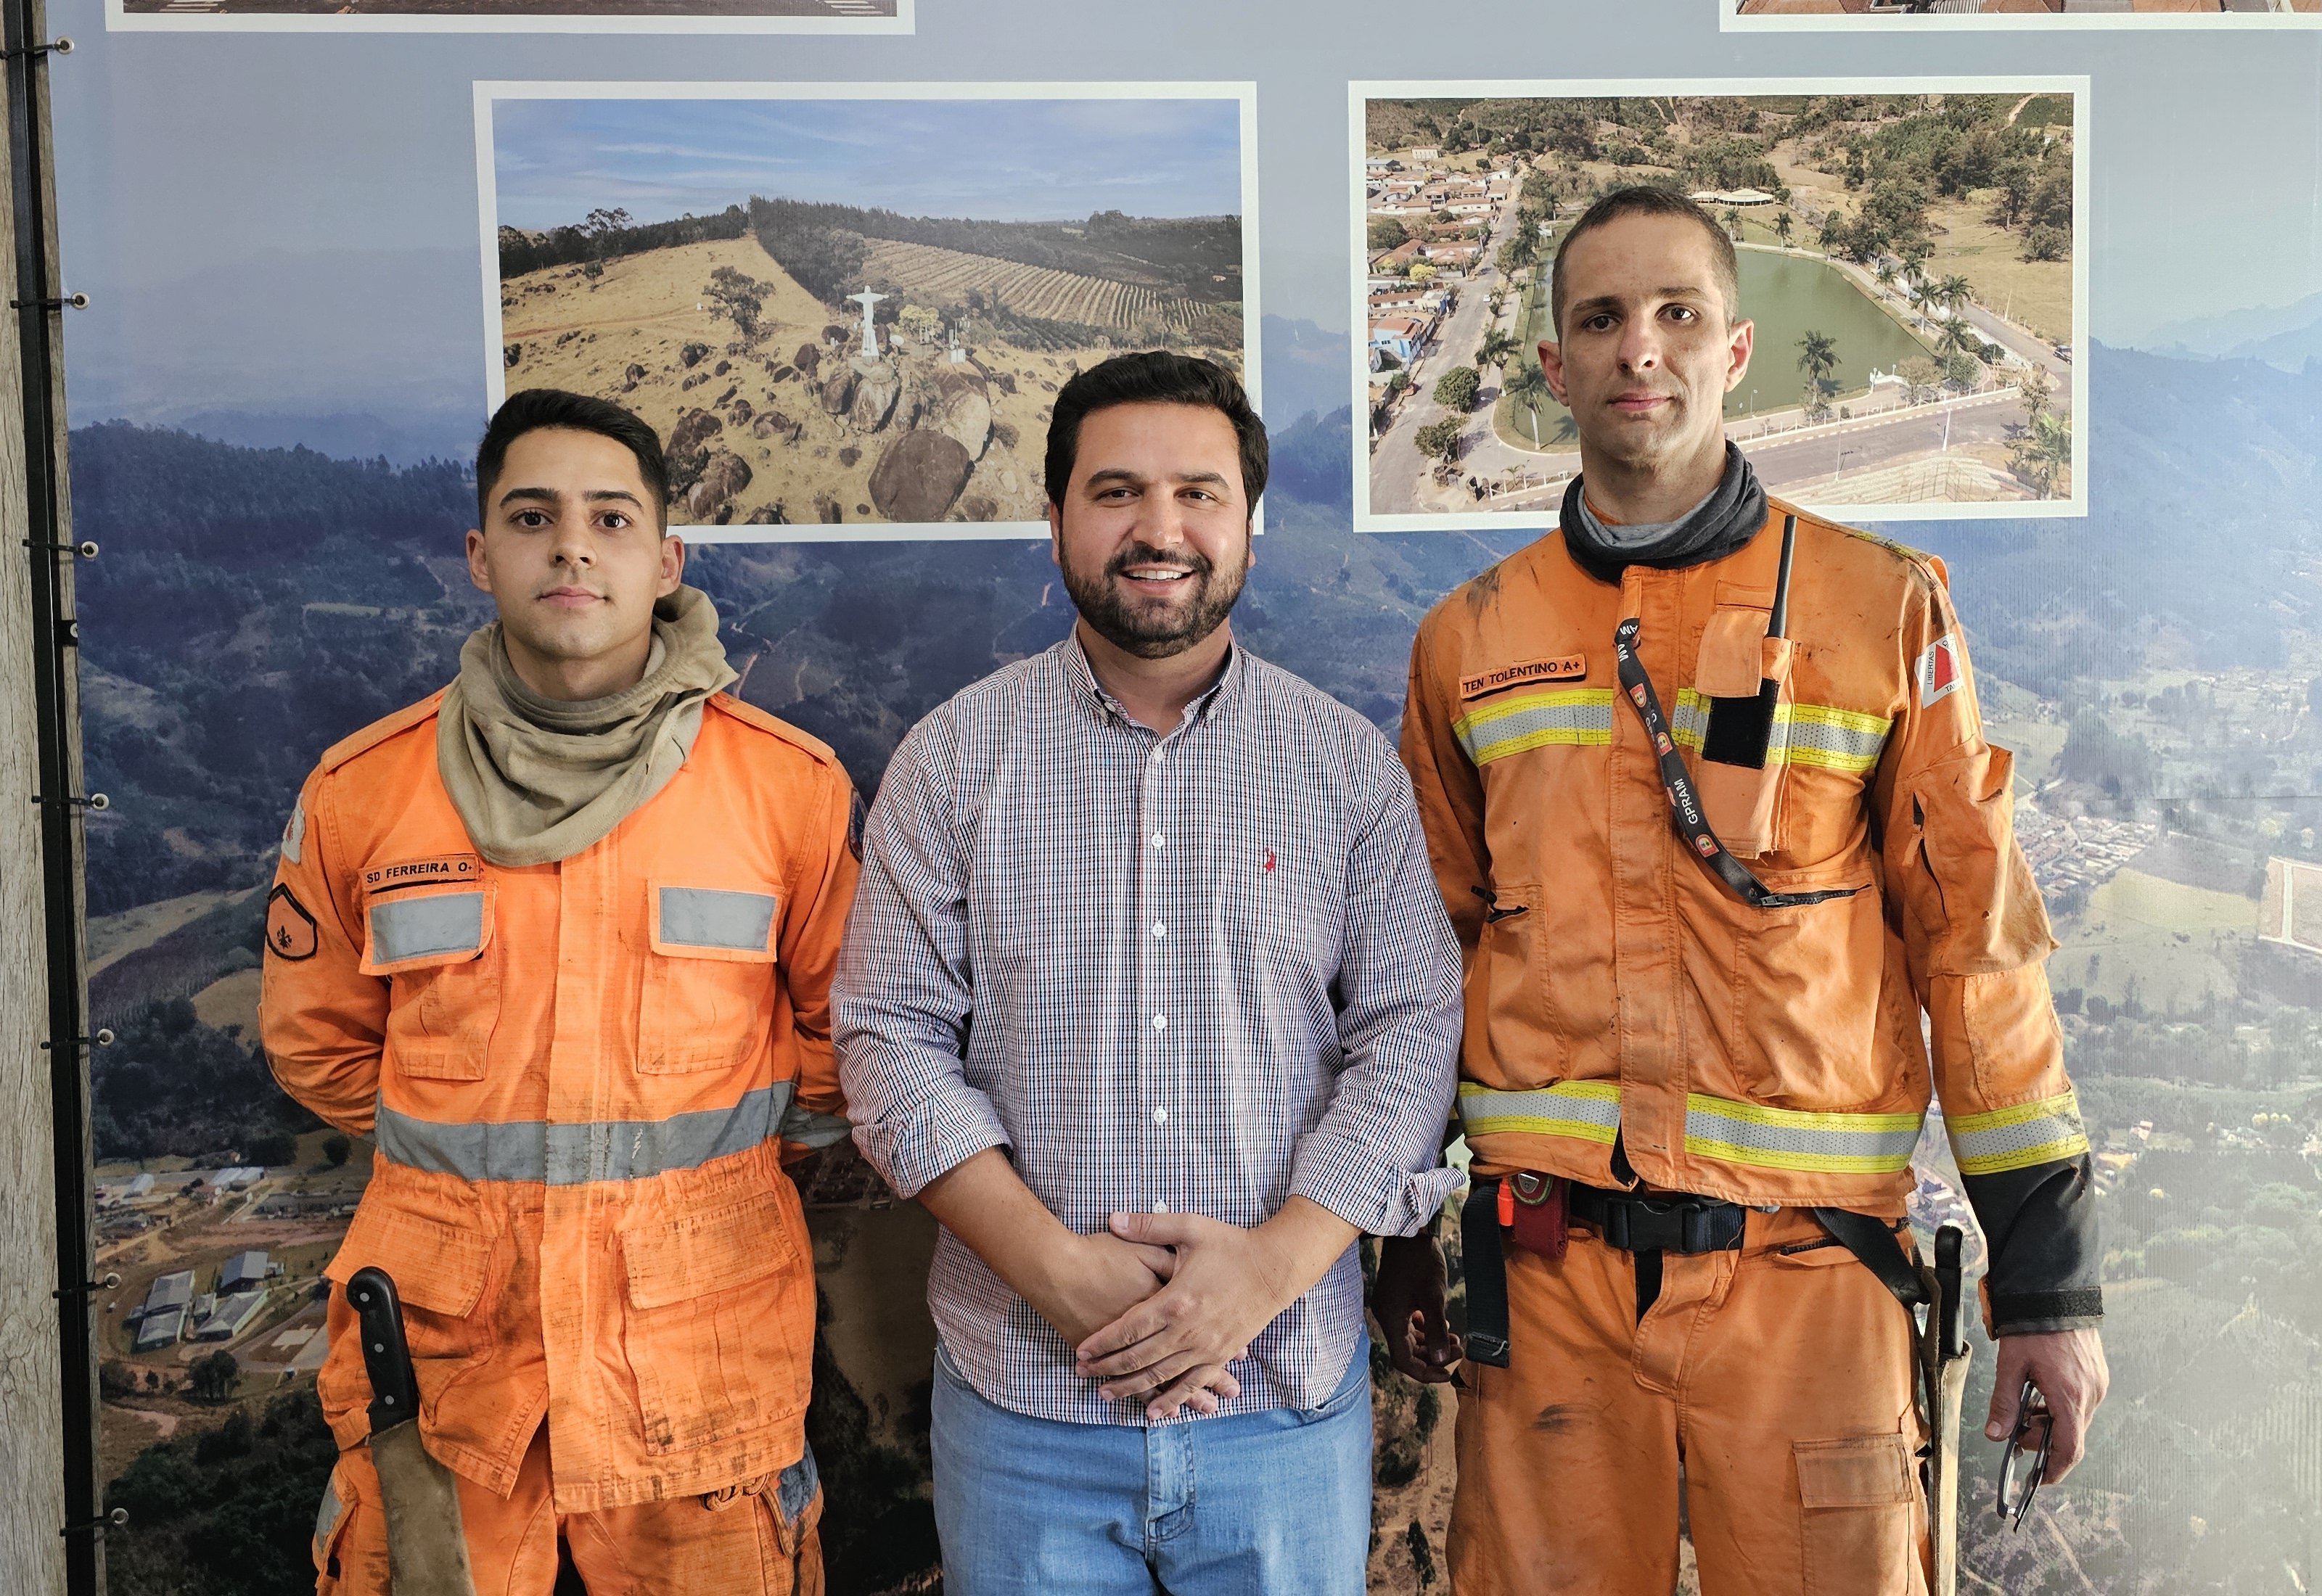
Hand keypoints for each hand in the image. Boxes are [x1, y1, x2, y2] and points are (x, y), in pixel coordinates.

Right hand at [911, 1149, 1241, 1413]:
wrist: (1051, 1265)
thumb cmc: (1097, 1252)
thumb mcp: (1143, 1245)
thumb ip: (1169, 1251)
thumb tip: (1190, 1260)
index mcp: (1166, 1302)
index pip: (1198, 1328)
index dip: (1220, 1343)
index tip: (1241, 1356)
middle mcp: (1151, 1331)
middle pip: (1187, 1359)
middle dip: (1212, 1378)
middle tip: (1232, 1393)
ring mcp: (1126, 1347)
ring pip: (1164, 1377)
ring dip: (1188, 1395)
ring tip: (1208, 1409)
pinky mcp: (1106, 1354)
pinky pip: (1133, 1381)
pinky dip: (1152, 1396)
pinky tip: (1161, 1409)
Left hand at [1077, 1197, 1357, 1420]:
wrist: (1275, 1268)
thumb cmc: (1232, 1245)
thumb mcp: (1190, 1228)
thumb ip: (1148, 1226)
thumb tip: (1112, 1219)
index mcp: (1176, 1301)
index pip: (1130, 1328)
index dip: (1103, 1341)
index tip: (1081, 1350)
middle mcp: (1189, 1331)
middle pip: (1139, 1357)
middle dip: (1108, 1367)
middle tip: (1082, 1373)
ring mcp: (1206, 1347)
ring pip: (1161, 1376)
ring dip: (1131, 1387)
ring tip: (1105, 1394)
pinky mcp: (1220, 1355)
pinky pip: (1191, 1383)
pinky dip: (1172, 1400)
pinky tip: (1154, 1413)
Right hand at [1372, 1232, 1458, 1384]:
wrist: (1408, 1232)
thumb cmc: (1420, 1261)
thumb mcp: (1432, 1296)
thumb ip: (1436, 1330)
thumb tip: (1443, 1360)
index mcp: (1390, 1320)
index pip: (1404, 1361)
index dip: (1425, 1372)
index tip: (1448, 1372)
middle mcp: (1386, 1317)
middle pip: (1407, 1352)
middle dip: (1433, 1357)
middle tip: (1458, 1350)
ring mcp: (1389, 1308)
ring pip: (1409, 1339)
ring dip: (1431, 1344)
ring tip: (1455, 1339)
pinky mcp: (1395, 1300)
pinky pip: (1408, 1325)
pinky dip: (1425, 1330)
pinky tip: (1442, 1325)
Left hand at [1986, 1327, 2108, 1483]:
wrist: (2056, 1295)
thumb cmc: (2033, 1327)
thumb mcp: (2011, 1365)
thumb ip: (2004, 1402)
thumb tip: (1996, 1434)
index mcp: (2070, 1397)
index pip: (2069, 1449)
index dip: (2055, 1469)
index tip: (2039, 1479)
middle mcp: (2090, 1395)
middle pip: (2069, 1436)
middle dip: (2042, 1439)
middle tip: (2016, 1427)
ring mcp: (2097, 1385)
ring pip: (2074, 1420)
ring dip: (2049, 1422)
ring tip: (2024, 1406)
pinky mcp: (2097, 1376)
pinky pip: (2080, 1403)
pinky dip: (2059, 1407)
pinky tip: (2040, 1393)